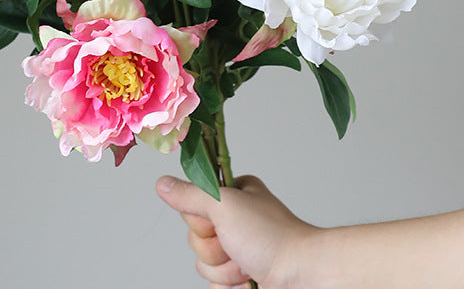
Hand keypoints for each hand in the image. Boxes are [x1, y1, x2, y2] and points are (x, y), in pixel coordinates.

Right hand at [155, 174, 316, 288]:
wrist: (301, 276)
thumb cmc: (271, 236)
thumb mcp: (224, 204)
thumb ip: (189, 195)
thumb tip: (162, 184)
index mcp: (233, 194)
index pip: (193, 203)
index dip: (200, 216)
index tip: (218, 218)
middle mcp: (235, 219)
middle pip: (195, 236)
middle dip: (213, 246)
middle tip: (236, 243)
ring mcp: (238, 249)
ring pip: (203, 263)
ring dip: (223, 269)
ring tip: (247, 264)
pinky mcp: (241, 276)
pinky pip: (214, 284)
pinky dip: (228, 285)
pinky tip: (248, 280)